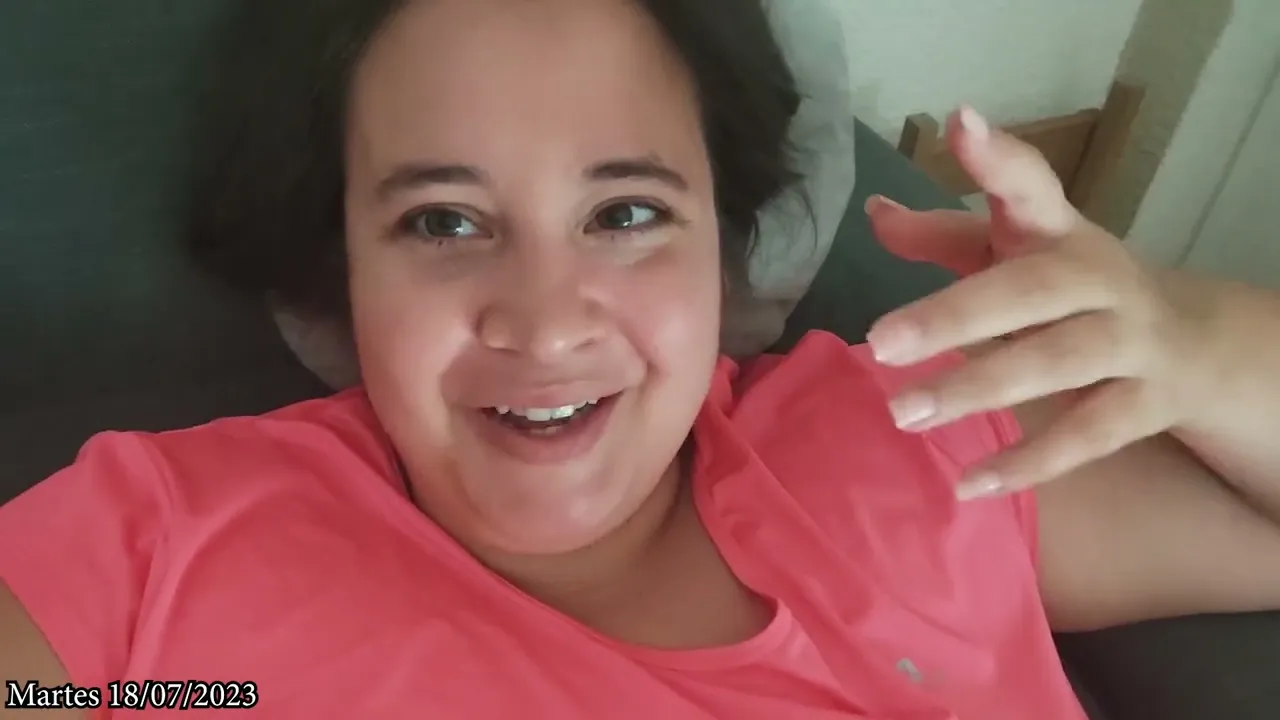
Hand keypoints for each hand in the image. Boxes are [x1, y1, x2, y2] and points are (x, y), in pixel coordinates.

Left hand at [864, 107, 1213, 499]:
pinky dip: (1030, 464)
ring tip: (904, 414)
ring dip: (979, 389)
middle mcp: (1098, 277)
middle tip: (880, 342)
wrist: (1190, 343)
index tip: (961, 124)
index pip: (1032, 185)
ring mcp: (1129, 341)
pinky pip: (1087, 436)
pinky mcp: (1144, 404)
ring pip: (1057, 363)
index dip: (998, 158)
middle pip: (1032, 290)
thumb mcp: (1013, 254)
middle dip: (957, 315)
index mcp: (1058, 231)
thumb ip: (943, 238)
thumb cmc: (1068, 291)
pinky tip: (968, 484)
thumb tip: (873, 213)